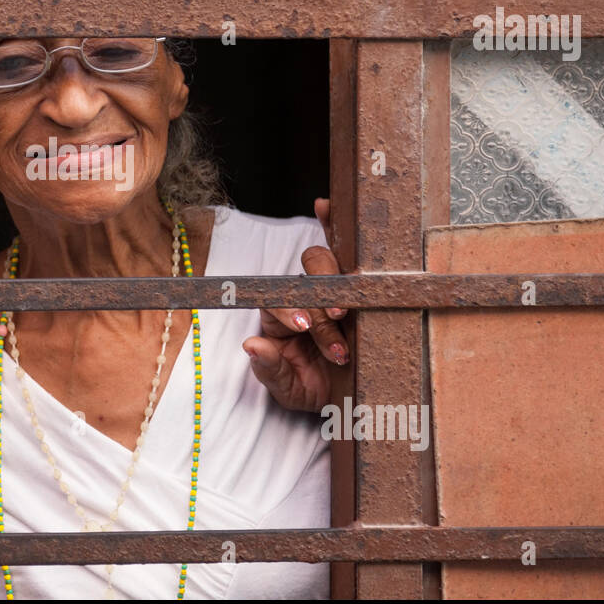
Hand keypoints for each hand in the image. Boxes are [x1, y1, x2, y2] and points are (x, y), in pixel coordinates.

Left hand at [243, 197, 350, 412]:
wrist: (350, 398)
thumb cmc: (313, 388)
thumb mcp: (289, 389)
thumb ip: (270, 369)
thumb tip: (251, 345)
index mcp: (279, 318)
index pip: (275, 302)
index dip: (289, 309)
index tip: (304, 327)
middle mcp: (301, 297)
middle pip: (302, 278)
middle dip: (318, 300)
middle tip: (334, 320)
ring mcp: (328, 288)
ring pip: (326, 266)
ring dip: (337, 285)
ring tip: (347, 314)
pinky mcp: (352, 284)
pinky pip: (339, 246)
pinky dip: (330, 223)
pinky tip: (324, 205)